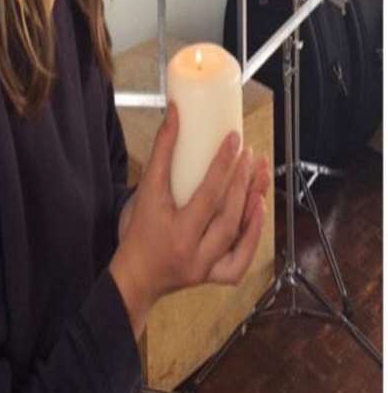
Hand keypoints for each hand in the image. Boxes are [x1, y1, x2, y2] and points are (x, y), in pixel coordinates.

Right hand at [111, 104, 269, 330]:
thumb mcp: (143, 192)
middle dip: (241, 182)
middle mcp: (191, 253)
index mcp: (172, 231)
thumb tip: (175, 114)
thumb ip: (160, 154)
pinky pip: (240, 260)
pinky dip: (253, 234)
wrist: (134, 278)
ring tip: (259, 175)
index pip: (204, 195)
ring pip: (237, 236)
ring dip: (252, 203)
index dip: (222, 165)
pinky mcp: (212, 275)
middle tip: (249, 154)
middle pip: (226, 215)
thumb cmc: (136, 234)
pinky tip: (259, 208)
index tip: (234, 139)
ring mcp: (203, 267)